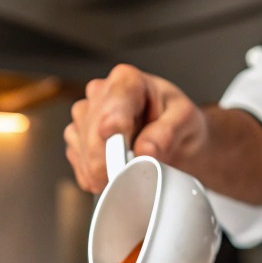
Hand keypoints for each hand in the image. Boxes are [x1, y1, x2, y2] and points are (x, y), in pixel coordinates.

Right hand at [65, 64, 206, 193]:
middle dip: (105, 160)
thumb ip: (167, 133)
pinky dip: (91, 174)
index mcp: (128, 81)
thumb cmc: (179, 123)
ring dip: (98, 169)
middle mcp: (101, 92)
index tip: (119, 152)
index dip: (113, 128)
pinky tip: (111, 176)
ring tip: (124, 177)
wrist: (176, 141)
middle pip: (92, 128)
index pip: (113, 103)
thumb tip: (145, 151)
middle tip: (124, 181)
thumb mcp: (186, 122)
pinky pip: (75, 158)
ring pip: (80, 144)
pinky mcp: (78, 137)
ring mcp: (86, 114)